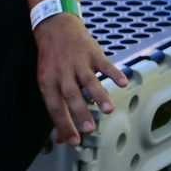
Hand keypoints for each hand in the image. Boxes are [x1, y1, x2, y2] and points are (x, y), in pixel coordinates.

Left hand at [34, 13, 127, 143]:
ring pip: (88, 81)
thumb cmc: (52, 61)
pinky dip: (113, 73)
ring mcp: (78, 63)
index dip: (63, 125)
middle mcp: (62, 74)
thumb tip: (60, 139)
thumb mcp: (47, 83)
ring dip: (98, 95)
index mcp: (48, 83)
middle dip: (80, 114)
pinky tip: (123, 83)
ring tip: (108, 110)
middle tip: (90, 129)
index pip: (54, 108)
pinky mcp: (92, 53)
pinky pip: (104, 64)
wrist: (55, 28)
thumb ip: (57, 111)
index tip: (74, 141)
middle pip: (70, 96)